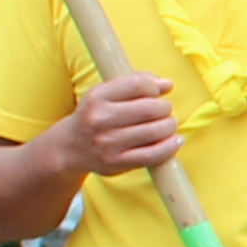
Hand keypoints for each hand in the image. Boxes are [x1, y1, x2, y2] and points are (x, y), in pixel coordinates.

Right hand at [58, 71, 182, 179]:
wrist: (71, 147)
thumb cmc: (98, 115)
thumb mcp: (107, 94)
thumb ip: (137, 84)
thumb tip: (168, 84)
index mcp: (97, 96)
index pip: (139, 84)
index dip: (155, 86)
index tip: (158, 92)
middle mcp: (100, 119)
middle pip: (151, 109)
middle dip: (165, 108)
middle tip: (163, 111)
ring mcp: (108, 143)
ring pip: (155, 131)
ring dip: (169, 126)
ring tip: (167, 125)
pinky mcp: (117, 162)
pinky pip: (154, 154)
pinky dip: (170, 146)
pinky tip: (175, 141)